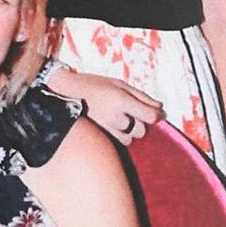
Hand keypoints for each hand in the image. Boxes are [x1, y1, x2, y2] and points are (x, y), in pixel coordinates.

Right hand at [48, 68, 162, 144]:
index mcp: (120, 100)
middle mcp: (114, 116)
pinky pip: (118, 142)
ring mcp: (105, 128)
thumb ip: (141, 96)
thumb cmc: (94, 85)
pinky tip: (109, 125)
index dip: (156, 116)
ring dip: (127, 131)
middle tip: (127, 112)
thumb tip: (160, 109)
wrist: (65, 92)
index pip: (150, 116)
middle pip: (141, 130)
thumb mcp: (119, 84)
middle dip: (138, 123)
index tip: (155, 114)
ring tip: (114, 118)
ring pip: (130, 139)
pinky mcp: (99, 136)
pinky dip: (118, 136)